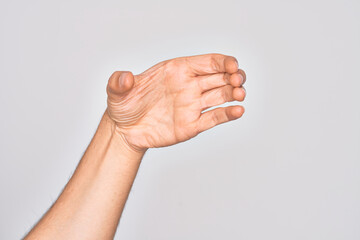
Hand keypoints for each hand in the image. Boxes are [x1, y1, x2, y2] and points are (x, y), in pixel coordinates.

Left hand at [106, 53, 245, 151]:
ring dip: (234, 94)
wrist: (124, 131)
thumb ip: (118, 81)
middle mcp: (189, 86)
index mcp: (177, 70)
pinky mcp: (191, 125)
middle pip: (220, 77)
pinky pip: (213, 118)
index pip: (207, 62)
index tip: (232, 65)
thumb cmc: (123, 106)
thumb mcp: (115, 91)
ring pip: (221, 96)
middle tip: (237, 80)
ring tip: (240, 95)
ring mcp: (192, 106)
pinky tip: (238, 111)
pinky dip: (228, 115)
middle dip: (233, 76)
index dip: (223, 61)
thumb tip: (125, 78)